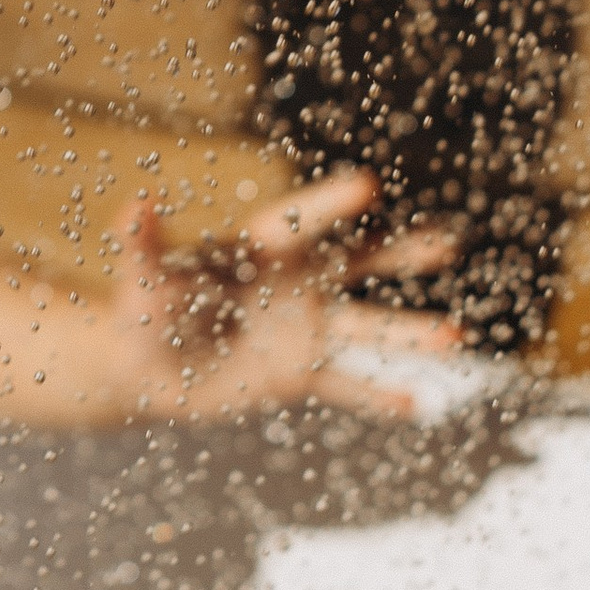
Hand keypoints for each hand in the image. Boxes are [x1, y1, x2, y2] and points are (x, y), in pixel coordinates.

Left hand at [110, 168, 459, 423]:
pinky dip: (378, 395)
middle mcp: (293, 284)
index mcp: (258, 250)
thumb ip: (141, 245)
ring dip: (409, 333)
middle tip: (446, 243)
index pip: (300, 222)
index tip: (368, 185)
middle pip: (357, 263)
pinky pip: (346, 385)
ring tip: (454, 336)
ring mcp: (302, 329)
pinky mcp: (298, 372)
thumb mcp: (142, 280)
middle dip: (401, 253)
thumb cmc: (142, 311)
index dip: (330, 205)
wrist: (147, 366)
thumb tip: (135, 204)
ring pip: (366, 328)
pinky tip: (415, 404)